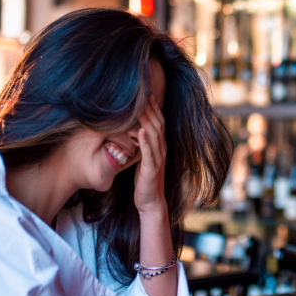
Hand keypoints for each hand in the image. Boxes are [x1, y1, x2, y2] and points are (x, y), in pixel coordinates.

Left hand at [133, 95, 166, 214]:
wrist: (151, 202)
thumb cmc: (145, 181)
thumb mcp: (143, 160)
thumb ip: (142, 146)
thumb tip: (134, 132)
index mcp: (159, 147)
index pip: (158, 123)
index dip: (154, 108)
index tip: (147, 94)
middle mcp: (161, 150)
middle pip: (157, 125)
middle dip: (151, 109)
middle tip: (144, 93)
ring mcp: (158, 159)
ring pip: (154, 135)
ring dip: (147, 120)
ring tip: (141, 107)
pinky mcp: (151, 169)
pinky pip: (149, 153)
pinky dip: (145, 141)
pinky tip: (141, 131)